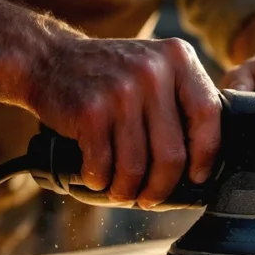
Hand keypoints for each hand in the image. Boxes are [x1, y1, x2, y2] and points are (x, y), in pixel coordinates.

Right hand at [27, 37, 221, 207]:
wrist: (47, 58)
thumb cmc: (109, 75)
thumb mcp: (154, 68)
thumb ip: (181, 99)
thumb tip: (206, 159)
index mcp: (178, 58)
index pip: (208, 114)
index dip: (206, 154)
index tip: (197, 175)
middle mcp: (152, 71)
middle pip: (172, 152)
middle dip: (162, 186)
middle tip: (151, 197)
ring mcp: (121, 91)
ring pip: (136, 166)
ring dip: (128, 190)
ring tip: (123, 192)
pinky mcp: (90, 111)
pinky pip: (104, 165)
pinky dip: (100, 181)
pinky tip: (98, 178)